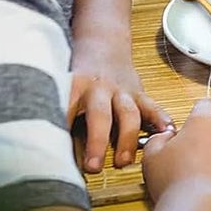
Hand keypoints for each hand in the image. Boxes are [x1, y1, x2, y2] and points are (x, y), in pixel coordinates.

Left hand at [68, 49, 173, 173]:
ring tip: (124, 161)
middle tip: (94, 168)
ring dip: (127, 139)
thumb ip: (58, 113)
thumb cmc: (78, 74)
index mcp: (75, 87)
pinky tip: (167, 133)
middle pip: (100, 115)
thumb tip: (43, 147)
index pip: (65, 112)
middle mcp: (100, 88)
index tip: (56, 159)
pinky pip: (152, 107)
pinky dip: (161, 120)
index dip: (60, 134)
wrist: (104, 43)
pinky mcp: (139, 93)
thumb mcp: (62, 87)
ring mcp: (123, 90)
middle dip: (97, 141)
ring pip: (128, 114)